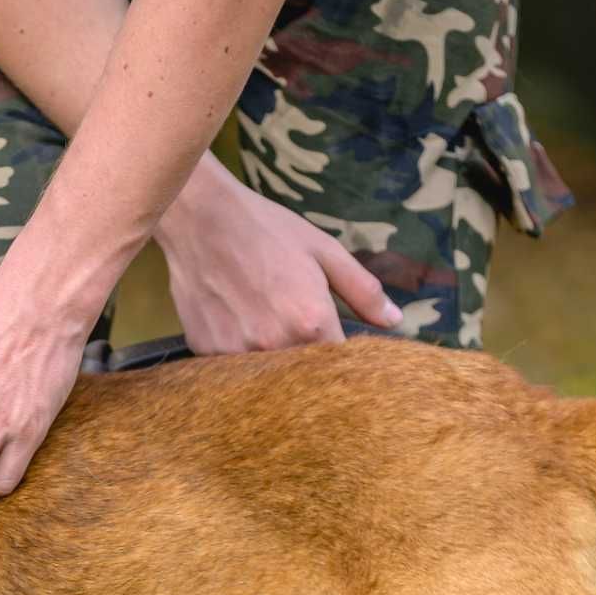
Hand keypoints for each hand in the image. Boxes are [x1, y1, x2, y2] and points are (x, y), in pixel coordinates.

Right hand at [155, 162, 401, 353]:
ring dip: (272, 362)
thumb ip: (362, 290)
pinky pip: (231, 366)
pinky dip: (239, 353)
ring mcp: (236, 352)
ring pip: (265, 376)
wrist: (200, 216)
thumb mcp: (324, 251)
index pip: (339, 367)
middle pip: (302, 378)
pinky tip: (237, 323)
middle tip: (297, 333)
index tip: (340, 355)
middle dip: (308, 366)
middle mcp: (274, 346)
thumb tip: (395, 320)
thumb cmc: (268, 229)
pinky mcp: (206, 351)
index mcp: (311, 323)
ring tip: (265, 325)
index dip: (342, 364)